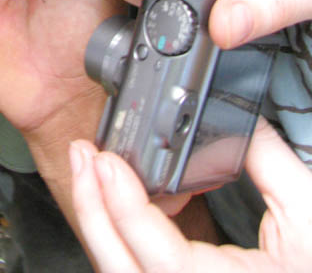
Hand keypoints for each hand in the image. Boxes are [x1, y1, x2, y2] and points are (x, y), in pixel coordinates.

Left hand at [70, 118, 311, 272]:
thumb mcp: (308, 208)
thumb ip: (265, 157)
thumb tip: (227, 114)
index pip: (165, 259)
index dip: (127, 211)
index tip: (107, 163)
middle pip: (121, 269)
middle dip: (92, 209)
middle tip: (83, 156)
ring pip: (120, 270)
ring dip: (97, 217)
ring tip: (88, 168)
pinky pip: (133, 268)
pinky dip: (114, 233)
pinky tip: (108, 199)